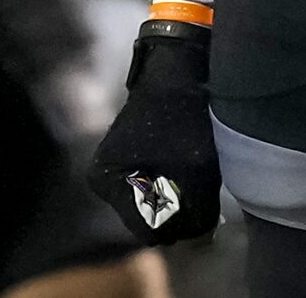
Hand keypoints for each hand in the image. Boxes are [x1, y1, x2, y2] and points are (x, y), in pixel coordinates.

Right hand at [88, 19, 221, 244]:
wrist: (178, 67)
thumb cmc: (183, 116)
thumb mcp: (197, 169)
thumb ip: (198, 213)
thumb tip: (200, 239)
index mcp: (108, 181)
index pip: (147, 230)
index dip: (178, 225)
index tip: (200, 205)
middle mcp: (104, 177)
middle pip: (149, 217)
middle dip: (177, 209)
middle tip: (201, 187)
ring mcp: (116, 166)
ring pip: (154, 202)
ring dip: (178, 195)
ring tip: (196, 169)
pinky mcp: (130, 155)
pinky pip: (154, 184)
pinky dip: (175, 180)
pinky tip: (189, 162)